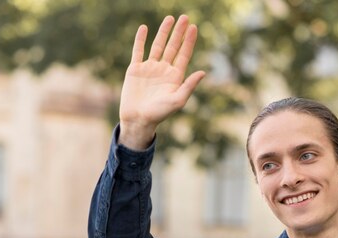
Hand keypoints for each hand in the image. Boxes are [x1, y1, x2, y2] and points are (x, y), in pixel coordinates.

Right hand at [119, 15, 205, 149]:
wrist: (138, 119)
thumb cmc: (159, 113)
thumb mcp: (178, 100)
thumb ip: (189, 86)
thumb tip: (203, 72)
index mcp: (175, 77)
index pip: (184, 54)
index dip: (189, 41)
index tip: (194, 27)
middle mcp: (164, 70)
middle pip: (173, 46)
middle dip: (179, 32)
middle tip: (185, 17)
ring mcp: (150, 68)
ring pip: (158, 45)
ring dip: (164, 32)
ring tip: (170, 18)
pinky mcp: (135, 69)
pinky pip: (138, 51)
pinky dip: (140, 39)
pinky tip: (144, 28)